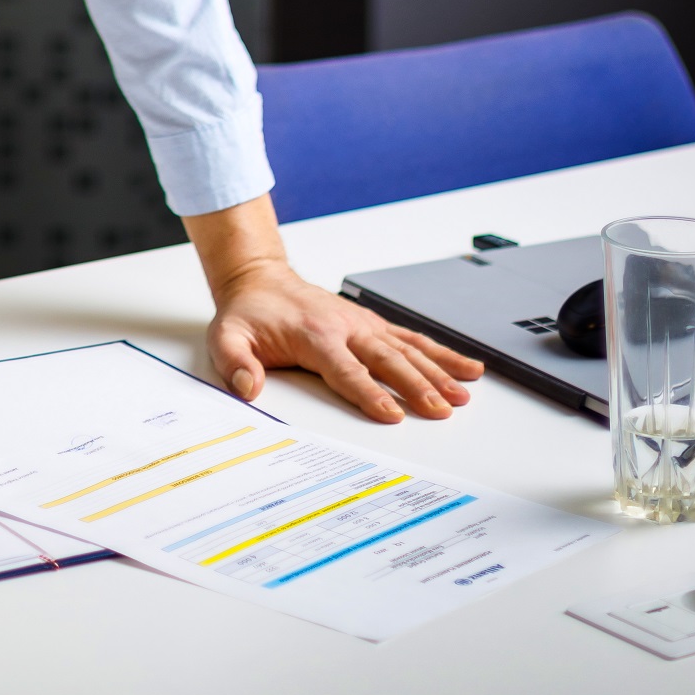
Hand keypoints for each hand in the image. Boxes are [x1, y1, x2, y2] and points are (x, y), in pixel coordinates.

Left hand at [206, 256, 481, 423]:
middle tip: (440, 410)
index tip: (392, 414)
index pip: (346, 369)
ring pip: (407, 349)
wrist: (260, 280)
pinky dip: (441, 353)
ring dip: (437, 371)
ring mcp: (363, 324)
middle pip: (386, 359)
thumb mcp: (227, 338)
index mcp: (314, 335)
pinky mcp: (373, 325)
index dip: (369, 393)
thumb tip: (247, 388)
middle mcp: (345, 327)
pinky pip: (412, 339)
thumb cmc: (248, 314)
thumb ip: (235, 363)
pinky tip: (467, 368)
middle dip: (415, 385)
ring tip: (463, 394)